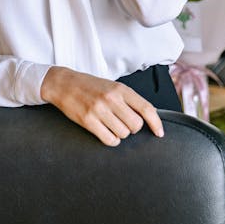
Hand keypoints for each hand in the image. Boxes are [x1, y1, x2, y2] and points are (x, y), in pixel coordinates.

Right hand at [40, 66, 163, 146]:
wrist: (64, 83)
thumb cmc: (90, 86)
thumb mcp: (112, 86)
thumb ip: (128, 99)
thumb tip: (147, 117)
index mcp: (120, 89)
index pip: (146, 108)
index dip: (156, 123)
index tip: (159, 133)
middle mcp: (112, 99)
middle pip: (136, 125)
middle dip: (133, 128)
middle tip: (124, 122)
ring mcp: (99, 110)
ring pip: (123, 134)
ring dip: (120, 133)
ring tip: (111, 124)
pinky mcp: (88, 121)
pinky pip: (110, 140)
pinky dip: (111, 140)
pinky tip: (106, 132)